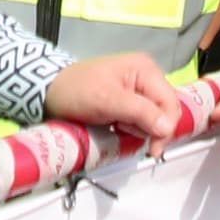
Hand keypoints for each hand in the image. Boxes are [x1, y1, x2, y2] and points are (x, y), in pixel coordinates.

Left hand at [44, 52, 192, 147]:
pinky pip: (142, 121)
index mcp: (146, 70)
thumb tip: (168, 128)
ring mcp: (139, 89)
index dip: (166, 129)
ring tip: (115, 124)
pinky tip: (116, 126)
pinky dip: (131, 128)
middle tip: (123, 130)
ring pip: (154, 120)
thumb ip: (140, 113)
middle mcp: (147, 76)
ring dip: (137, 129)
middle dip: (149, 128)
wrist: (49, 90)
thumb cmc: (77, 91)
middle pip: (165, 112)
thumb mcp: (108, 100)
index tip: (152, 150)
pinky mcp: (130, 101)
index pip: (170, 104)